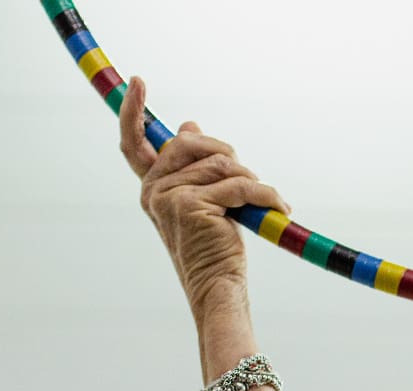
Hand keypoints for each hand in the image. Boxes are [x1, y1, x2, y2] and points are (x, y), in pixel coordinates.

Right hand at [118, 76, 290, 314]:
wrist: (217, 286)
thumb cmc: (214, 246)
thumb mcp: (204, 199)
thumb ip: (194, 165)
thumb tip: (189, 124)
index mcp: (151, 187)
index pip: (133, 143)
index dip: (133, 112)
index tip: (139, 82)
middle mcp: (153, 190)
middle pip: (191, 143)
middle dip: (225, 152)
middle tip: (248, 176)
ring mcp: (169, 197)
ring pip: (220, 164)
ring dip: (250, 179)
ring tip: (263, 201)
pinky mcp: (192, 204)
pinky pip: (238, 185)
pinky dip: (265, 194)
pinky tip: (279, 207)